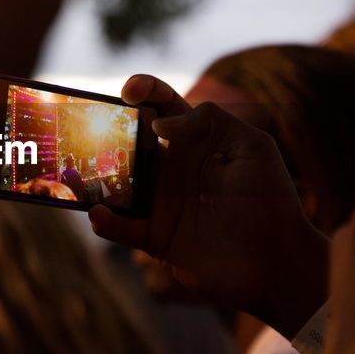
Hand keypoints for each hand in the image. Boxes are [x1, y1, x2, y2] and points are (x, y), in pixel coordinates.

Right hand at [89, 74, 328, 335]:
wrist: (278, 262)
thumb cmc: (271, 200)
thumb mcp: (253, 146)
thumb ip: (211, 121)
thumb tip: (161, 126)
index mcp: (195, 142)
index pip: (162, 107)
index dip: (143, 92)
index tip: (129, 91)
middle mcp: (172, 170)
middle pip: (127, 143)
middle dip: (103, 133)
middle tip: (86, 130)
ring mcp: (161, 204)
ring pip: (115, 184)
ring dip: (92, 178)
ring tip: (76, 172)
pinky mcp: (156, 239)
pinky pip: (120, 227)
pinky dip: (104, 221)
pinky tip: (98, 213)